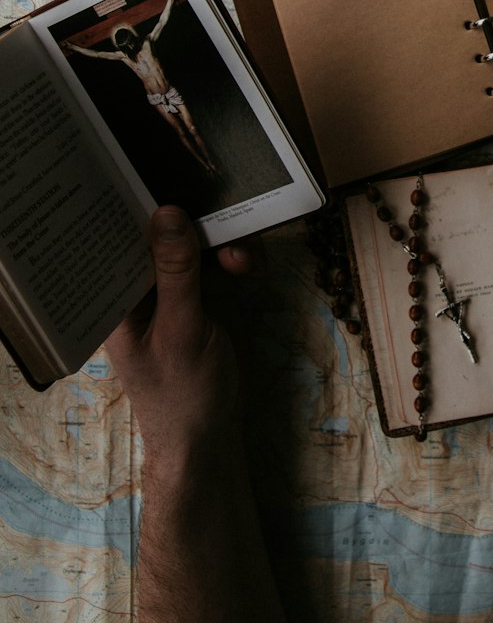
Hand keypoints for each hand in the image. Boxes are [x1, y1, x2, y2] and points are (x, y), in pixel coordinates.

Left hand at [106, 206, 251, 469]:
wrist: (207, 440)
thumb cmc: (182, 394)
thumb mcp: (181, 329)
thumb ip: (176, 271)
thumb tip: (168, 212)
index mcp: (114, 298)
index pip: (118, 238)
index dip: (142, 208)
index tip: (175, 182)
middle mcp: (135, 289)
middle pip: (160, 236)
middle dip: (197, 225)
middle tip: (230, 230)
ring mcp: (165, 292)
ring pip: (192, 244)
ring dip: (223, 243)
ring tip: (245, 261)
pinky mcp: (194, 297)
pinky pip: (211, 261)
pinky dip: (233, 258)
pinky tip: (249, 267)